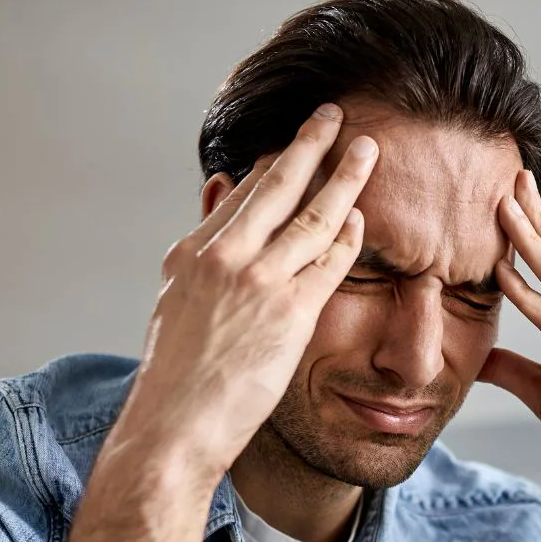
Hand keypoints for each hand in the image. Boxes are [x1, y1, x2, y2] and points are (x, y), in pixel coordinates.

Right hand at [115, 105, 376, 484]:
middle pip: (276, 186)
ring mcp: (258, 282)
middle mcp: (224, 257)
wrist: (173, 426)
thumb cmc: (175, 381)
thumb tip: (219, 201)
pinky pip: (329, 262)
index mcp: (192, 254)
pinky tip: (363, 218)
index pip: (241, 195)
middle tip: (334, 115)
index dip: (273, 166)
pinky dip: (348, 236)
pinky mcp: (289, 314)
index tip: (295, 146)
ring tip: (367, 149)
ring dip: (343, 177)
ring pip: (311, 214)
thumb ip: (201, 254)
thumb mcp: (176, 307)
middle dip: (309, 144)